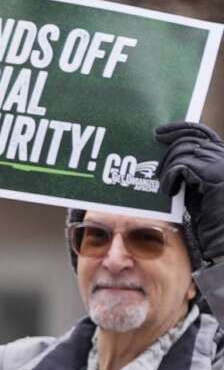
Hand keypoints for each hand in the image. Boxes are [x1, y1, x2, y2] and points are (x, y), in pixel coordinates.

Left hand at [155, 121, 223, 265]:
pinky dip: (170, 176)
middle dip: (169, 143)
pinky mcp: (215, 178)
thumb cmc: (210, 220)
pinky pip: (182, 166)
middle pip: (192, 139)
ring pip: (184, 151)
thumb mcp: (197, 190)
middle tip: (153, 149)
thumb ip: (189, 172)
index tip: (160, 132)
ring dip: (168, 166)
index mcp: (222, 160)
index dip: (181, 128)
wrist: (223, 240)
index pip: (202, 134)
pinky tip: (169, 190)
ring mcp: (221, 167)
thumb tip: (169, 158)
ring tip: (165, 184)